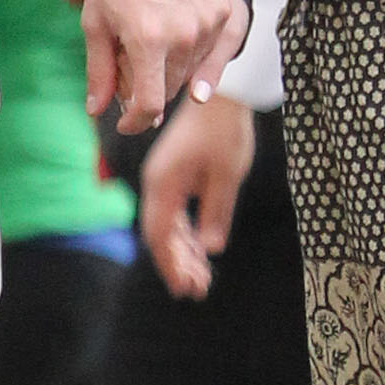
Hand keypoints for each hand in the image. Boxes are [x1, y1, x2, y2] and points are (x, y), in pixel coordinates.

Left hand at [82, 0, 249, 137]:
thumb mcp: (96, 22)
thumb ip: (100, 71)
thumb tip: (96, 111)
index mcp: (147, 39)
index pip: (148, 103)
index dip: (134, 122)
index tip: (124, 122)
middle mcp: (184, 34)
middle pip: (169, 90)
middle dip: (146, 92)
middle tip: (129, 75)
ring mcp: (208, 23)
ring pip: (192, 74)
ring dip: (171, 74)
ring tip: (151, 50)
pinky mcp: (224, 10)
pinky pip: (214, 52)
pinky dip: (200, 61)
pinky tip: (192, 66)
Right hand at [140, 92, 259, 299]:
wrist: (221, 94)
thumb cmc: (224, 131)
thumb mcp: (226, 175)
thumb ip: (216, 212)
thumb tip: (210, 249)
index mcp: (163, 183)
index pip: (161, 234)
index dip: (172, 264)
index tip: (187, 288)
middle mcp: (157, 183)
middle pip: (160, 234)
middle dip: (177, 264)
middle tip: (198, 290)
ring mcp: (164, 179)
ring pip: (167, 226)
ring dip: (182, 252)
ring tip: (201, 278)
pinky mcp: (174, 176)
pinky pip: (174, 212)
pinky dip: (185, 234)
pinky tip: (198, 251)